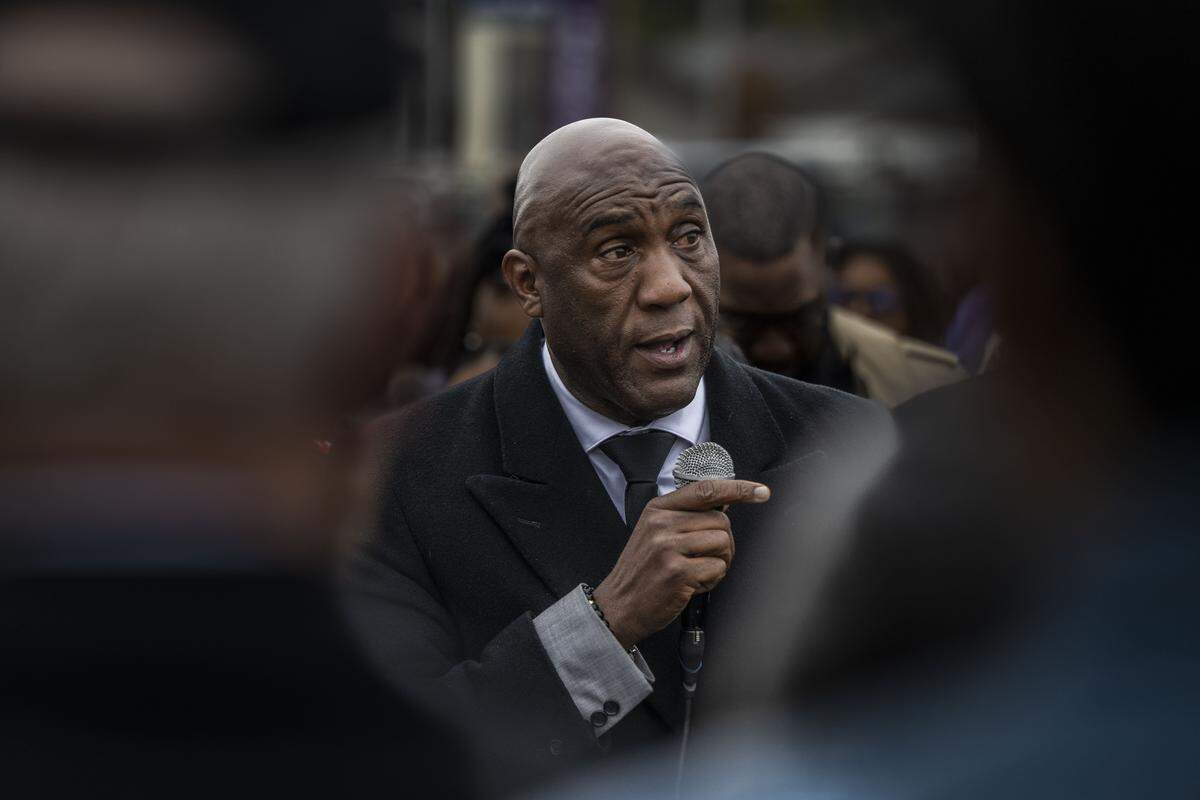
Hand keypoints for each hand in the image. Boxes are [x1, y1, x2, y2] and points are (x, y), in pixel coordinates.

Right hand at [592, 479, 769, 648]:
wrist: (619, 605)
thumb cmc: (642, 571)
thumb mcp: (654, 533)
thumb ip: (684, 516)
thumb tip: (725, 503)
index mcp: (658, 509)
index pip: (706, 489)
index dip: (738, 489)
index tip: (760, 492)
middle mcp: (662, 524)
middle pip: (721, 521)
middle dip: (724, 543)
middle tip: (707, 559)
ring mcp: (668, 548)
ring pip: (723, 543)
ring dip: (720, 562)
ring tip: (698, 572)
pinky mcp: (677, 572)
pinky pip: (718, 568)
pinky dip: (712, 580)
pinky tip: (694, 584)